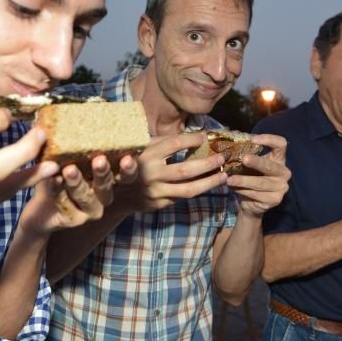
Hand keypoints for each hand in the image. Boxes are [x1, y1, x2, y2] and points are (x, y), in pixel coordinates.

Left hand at [19, 151, 138, 236]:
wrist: (39, 210)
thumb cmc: (56, 178)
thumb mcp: (64, 157)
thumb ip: (70, 142)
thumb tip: (69, 114)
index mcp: (106, 180)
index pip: (125, 175)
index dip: (129, 168)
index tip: (127, 157)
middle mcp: (102, 197)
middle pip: (108, 186)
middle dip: (103, 173)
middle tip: (98, 159)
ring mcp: (89, 211)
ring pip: (88, 198)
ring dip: (79, 183)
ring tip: (69, 169)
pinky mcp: (73, 220)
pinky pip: (67, 205)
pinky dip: (59, 192)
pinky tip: (52, 181)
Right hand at [107, 132, 228, 215]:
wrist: (118, 192)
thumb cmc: (136, 163)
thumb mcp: (144, 148)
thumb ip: (163, 142)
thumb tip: (193, 136)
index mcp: (148, 154)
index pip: (175, 143)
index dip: (192, 140)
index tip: (204, 138)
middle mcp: (152, 173)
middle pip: (186, 170)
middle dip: (207, 164)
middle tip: (221, 158)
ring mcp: (156, 191)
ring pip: (189, 189)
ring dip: (209, 182)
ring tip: (223, 176)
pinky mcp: (160, 204)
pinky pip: (183, 197)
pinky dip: (198, 190)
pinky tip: (209, 184)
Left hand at [227, 133, 289, 217]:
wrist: (252, 202)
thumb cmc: (250, 177)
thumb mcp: (248, 165)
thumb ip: (244, 156)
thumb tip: (229, 147)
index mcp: (279, 159)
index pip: (281, 144)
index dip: (269, 139)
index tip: (253, 139)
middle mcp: (283, 172)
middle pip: (270, 165)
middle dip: (256, 162)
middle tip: (243, 159)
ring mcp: (281, 187)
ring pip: (261, 183)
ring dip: (243, 181)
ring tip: (229, 179)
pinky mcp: (275, 199)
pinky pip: (257, 194)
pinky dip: (243, 191)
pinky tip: (234, 189)